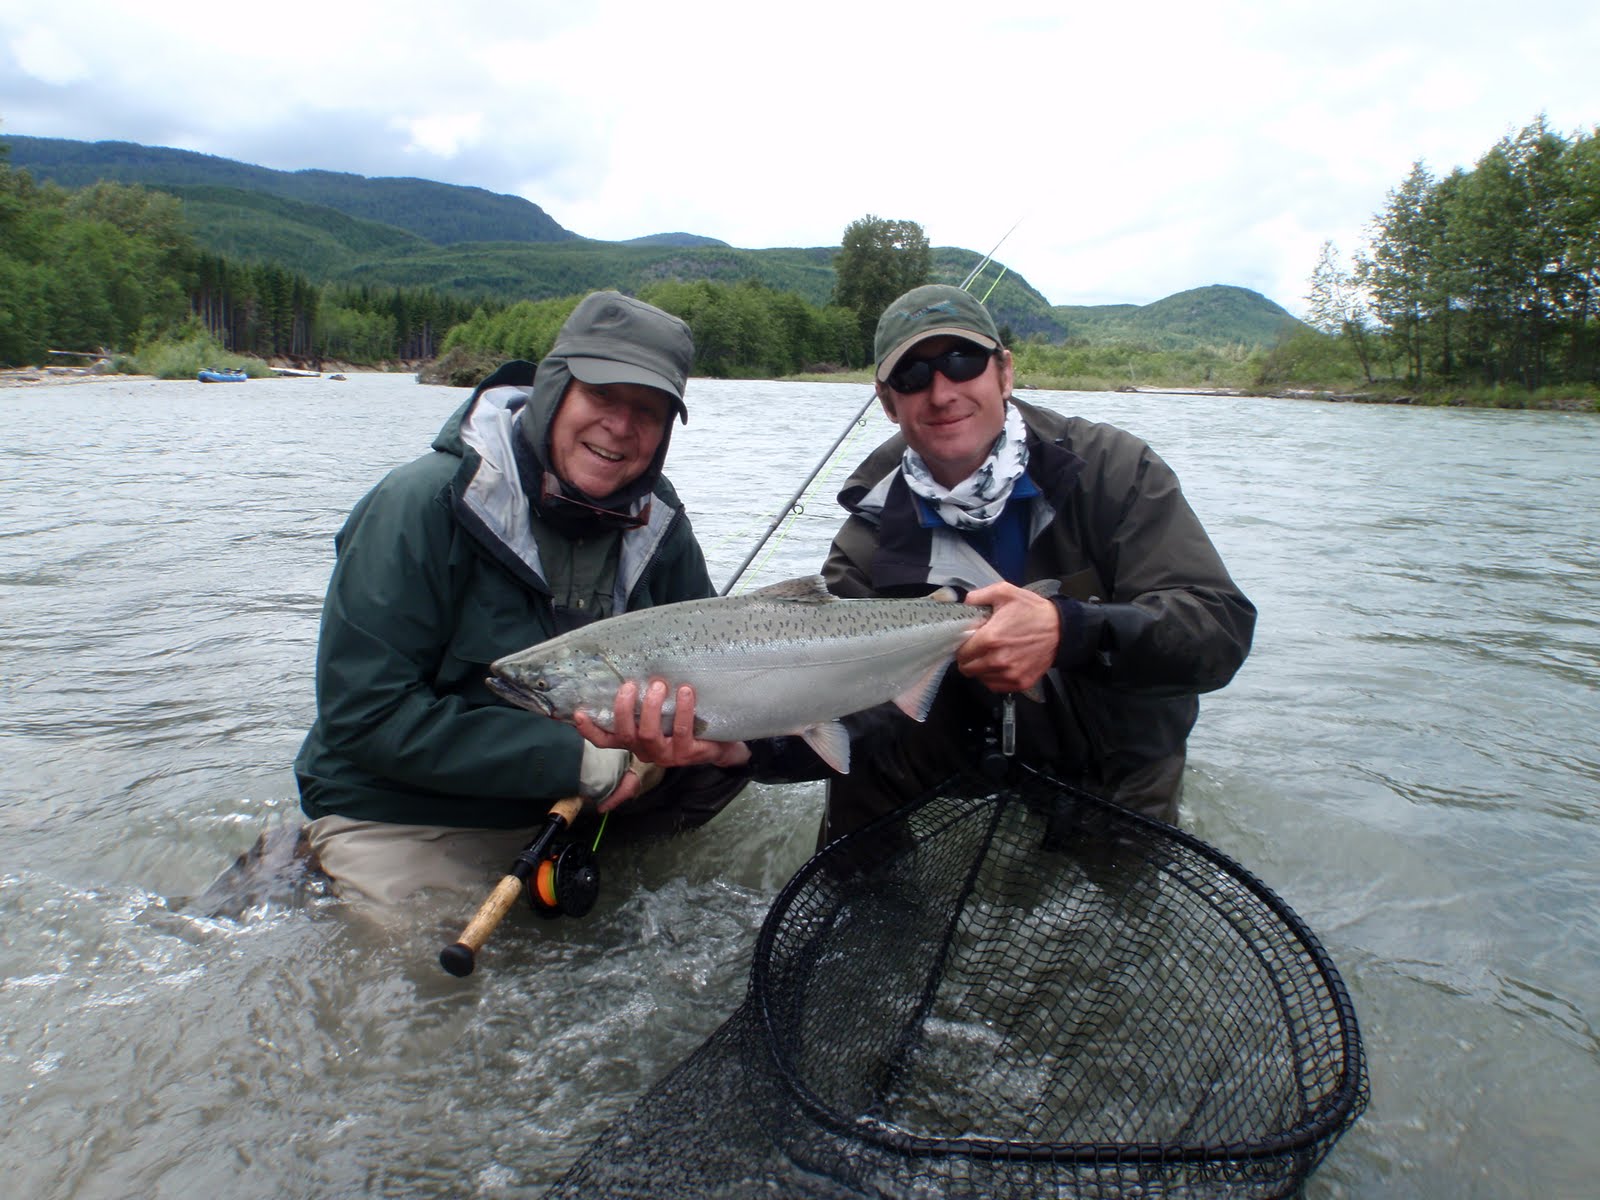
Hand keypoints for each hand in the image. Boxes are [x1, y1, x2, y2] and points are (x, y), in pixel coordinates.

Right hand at [573, 680, 750, 812]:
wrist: (722, 745)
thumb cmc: (687, 724)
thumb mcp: (663, 714)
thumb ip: (646, 702)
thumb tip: (636, 668)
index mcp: (635, 741)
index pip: (605, 740)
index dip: (589, 730)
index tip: (577, 713)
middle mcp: (646, 751)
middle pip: (625, 734)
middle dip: (624, 709)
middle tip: (630, 685)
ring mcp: (666, 755)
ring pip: (648, 734)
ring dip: (651, 708)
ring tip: (658, 686)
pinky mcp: (687, 754)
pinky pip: (680, 731)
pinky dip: (682, 709)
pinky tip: (685, 691)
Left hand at [957, 582, 1059, 693]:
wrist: (1060, 629)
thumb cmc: (1032, 610)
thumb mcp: (1005, 592)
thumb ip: (979, 596)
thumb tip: (964, 603)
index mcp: (990, 639)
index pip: (961, 653)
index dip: (962, 646)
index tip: (967, 641)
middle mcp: (998, 660)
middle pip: (967, 669)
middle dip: (968, 659)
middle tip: (977, 649)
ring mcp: (1010, 674)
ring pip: (980, 678)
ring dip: (980, 669)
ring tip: (990, 655)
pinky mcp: (1020, 683)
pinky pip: (995, 686)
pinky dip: (993, 677)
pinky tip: (999, 665)